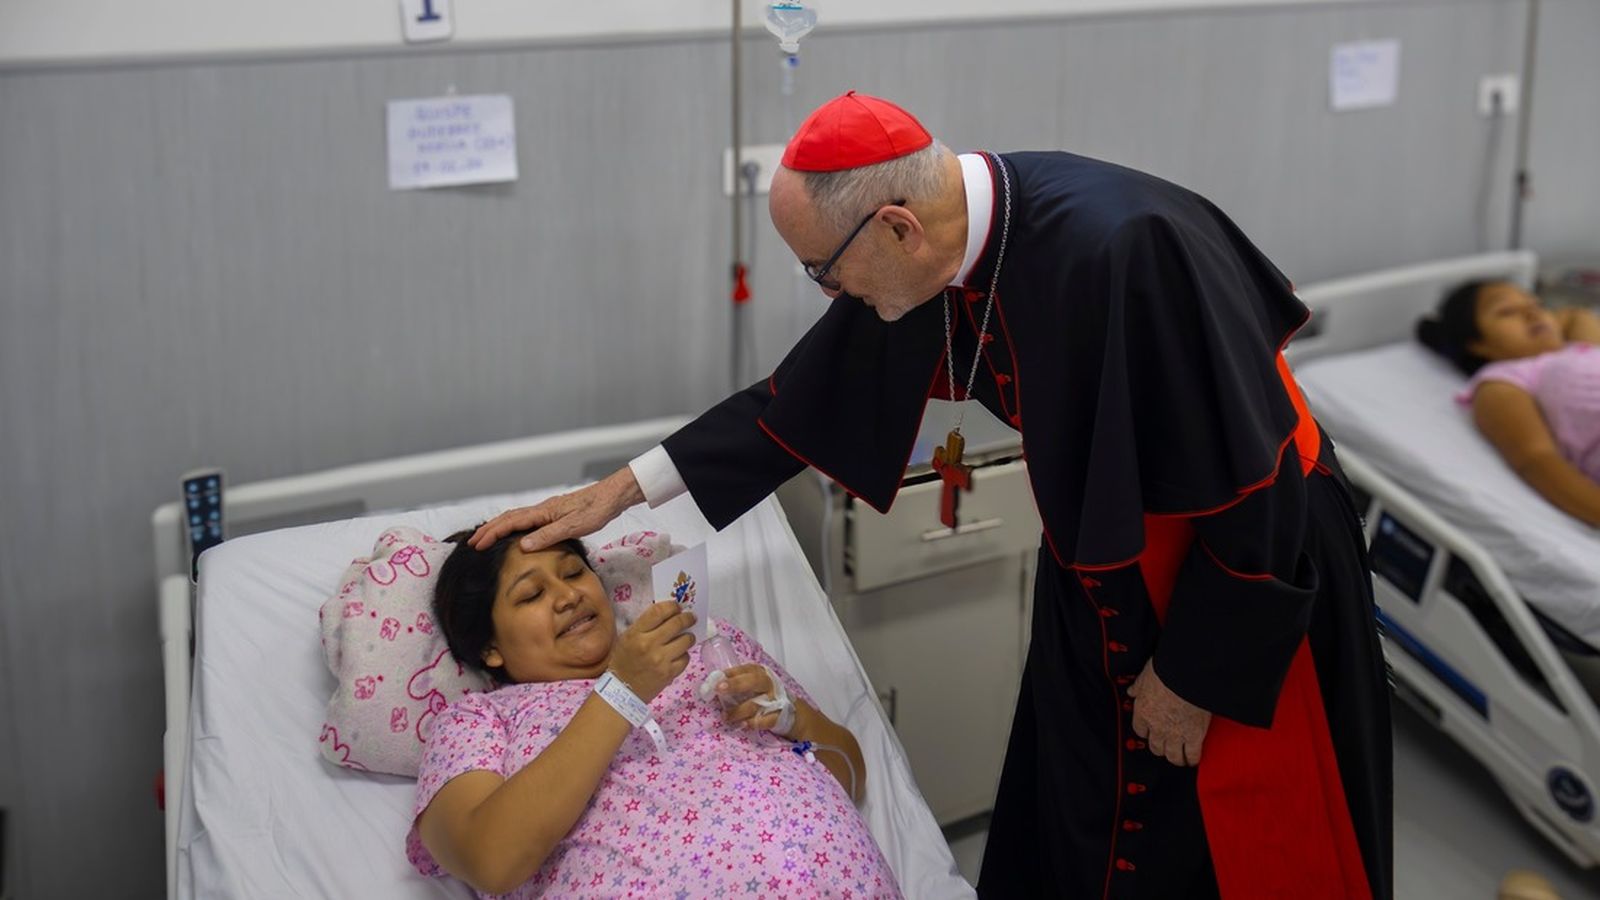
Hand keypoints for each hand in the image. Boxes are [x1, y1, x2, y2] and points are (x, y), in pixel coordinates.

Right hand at [470, 467, 643, 551]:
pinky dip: (514, 526)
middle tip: (472, 543)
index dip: (492, 534)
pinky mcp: (555, 513)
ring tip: (486, 537)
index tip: (477, 544)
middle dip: (489, 530)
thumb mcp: (573, 526)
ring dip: (499, 527)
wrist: (613, 496)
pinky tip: (516, 533)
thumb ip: (547, 536)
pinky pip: (527, 519)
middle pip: (508, 518)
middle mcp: (542, 509)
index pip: (510, 523)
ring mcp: (548, 510)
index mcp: (543, 512)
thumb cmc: (596, 509)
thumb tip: (521, 546)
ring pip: (516, 518)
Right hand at [607, 601, 696, 703]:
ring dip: (688, 637)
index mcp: (636, 634)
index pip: (658, 611)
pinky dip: (684, 655)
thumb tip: (670, 613)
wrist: (623, 690)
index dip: (671, 606)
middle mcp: (649, 645)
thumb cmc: (624, 661)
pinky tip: (678, 655)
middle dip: (687, 618)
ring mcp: (661, 660)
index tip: (677, 607)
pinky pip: (686, 658)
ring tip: (685, 637)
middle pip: (676, 623)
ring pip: (686, 640)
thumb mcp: (628, 638)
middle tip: (690, 617)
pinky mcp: (669, 673)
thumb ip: (646, 625)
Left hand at [717, 664, 790, 733]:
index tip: (716, 678)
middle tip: (719, 689)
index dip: (731, 673)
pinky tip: (743, 724)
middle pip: (753, 681)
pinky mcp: (779, 716)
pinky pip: (764, 720)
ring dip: (738, 711)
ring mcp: (775, 700)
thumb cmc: (765, 696)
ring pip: (755, 704)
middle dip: (735, 684)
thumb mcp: (754, 685)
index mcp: (760, 673)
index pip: (746, 669)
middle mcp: (768, 684)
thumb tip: (710, 687)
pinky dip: (752, 722)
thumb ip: (737, 685)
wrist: (792, 712)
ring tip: (726, 716)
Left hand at [1127, 660, 1211, 766]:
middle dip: (1160, 748)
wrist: (1187, 676)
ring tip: (1179, 758)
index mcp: (1143, 712)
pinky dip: (1193, 759)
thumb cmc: (1166, 673)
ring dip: (1175, 758)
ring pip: (1172, 755)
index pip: (1140, 730)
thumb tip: (1132, 690)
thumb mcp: (1145, 676)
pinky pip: (1192, 755)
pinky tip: (1193, 759)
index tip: (1150, 732)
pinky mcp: (1194, 736)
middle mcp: (1157, 727)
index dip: (1146, 732)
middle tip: (1166, 746)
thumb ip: (1138, 686)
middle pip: (1155, 747)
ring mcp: (1175, 734)